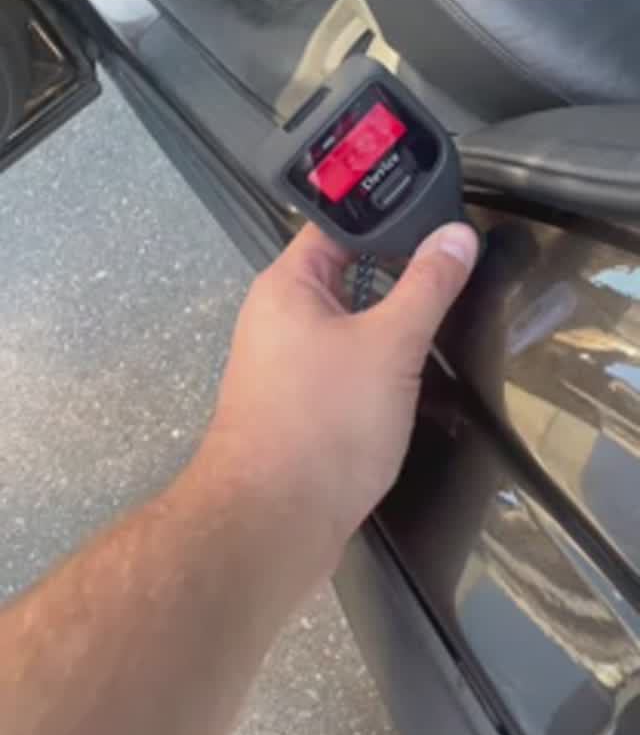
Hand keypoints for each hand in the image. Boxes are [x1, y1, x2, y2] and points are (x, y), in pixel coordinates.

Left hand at [205, 221, 477, 581]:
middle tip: (456, 258)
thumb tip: (457, 232)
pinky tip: (414, 367)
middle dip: (397, 268)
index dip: (387, 213)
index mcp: (287, 286)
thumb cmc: (324, 422)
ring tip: (446, 304)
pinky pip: (343, 363)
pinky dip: (378, 359)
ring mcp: (284, 364)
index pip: (337, 225)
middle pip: (344, 272)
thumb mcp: (390, 345)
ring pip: (347, 322)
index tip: (439, 209)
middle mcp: (277, 316)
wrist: (272, 525)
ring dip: (389, 318)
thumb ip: (427, 285)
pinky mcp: (298, 405)